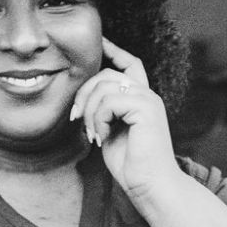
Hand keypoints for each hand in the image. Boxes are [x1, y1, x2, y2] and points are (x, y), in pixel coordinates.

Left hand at [70, 37, 182, 201]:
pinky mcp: (146, 108)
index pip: (129, 63)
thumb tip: (81, 102)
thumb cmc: (131, 166)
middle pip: (106, 74)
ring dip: (89, 112)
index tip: (99, 40)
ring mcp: (148, 99)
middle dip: (83, 94)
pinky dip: (98, 120)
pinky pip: (109, 101)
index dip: (113, 50)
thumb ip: (102, 113)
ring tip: (93, 135)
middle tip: (76, 120)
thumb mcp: (110, 134)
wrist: (150, 186)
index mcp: (141, 99)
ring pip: (104, 86)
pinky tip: (102, 138)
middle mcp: (147, 95)